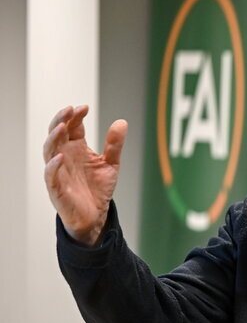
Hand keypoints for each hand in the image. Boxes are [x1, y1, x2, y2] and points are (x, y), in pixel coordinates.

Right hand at [43, 105, 126, 246]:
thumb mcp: (111, 164)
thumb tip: (122, 122)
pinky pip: (50, 175)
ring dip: (54, 138)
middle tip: (70, 110)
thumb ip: (114, 145)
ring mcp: (58, 171)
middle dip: (61, 120)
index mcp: (76, 148)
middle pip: (56, 133)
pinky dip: (53, 165)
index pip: (72, 127)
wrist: (95, 215)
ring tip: (62, 127)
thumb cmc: (98, 188)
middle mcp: (64, 156)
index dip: (76, 116)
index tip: (84, 107)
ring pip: (49, 150)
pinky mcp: (56, 188)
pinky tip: (61, 157)